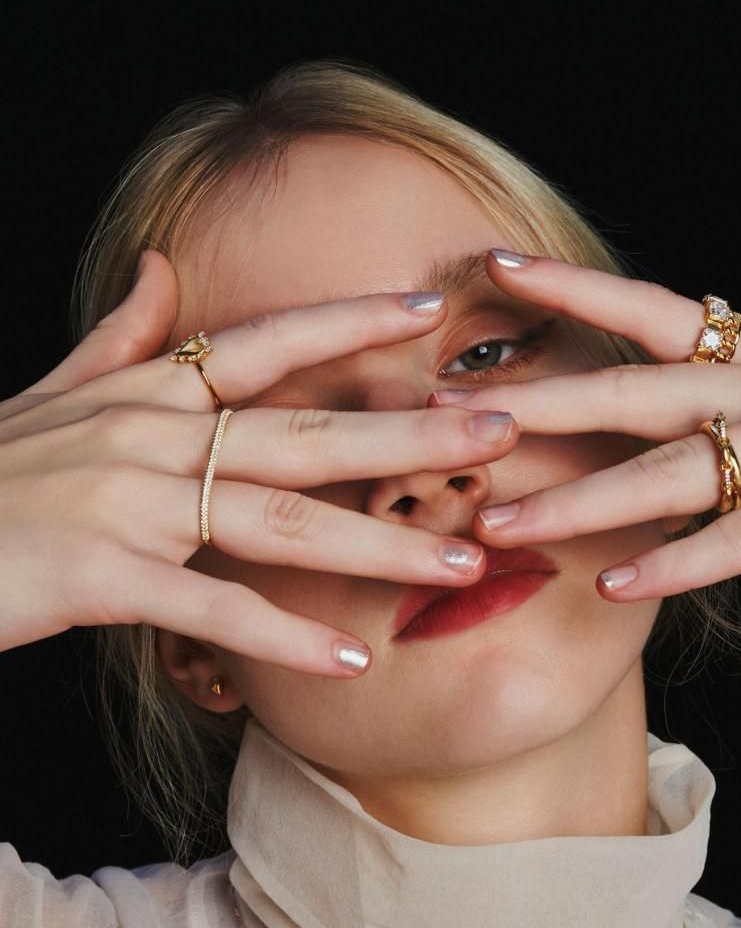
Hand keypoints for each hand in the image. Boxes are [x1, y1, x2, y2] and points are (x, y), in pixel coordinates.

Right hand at [0, 251, 517, 671]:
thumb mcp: (54, 391)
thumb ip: (120, 335)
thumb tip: (161, 265)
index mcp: (146, 390)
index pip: (264, 341)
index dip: (346, 320)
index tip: (425, 307)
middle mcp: (148, 434)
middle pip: (302, 431)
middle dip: (408, 434)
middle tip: (499, 431)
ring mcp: (126, 504)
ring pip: (277, 522)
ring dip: (377, 545)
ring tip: (461, 564)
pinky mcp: (100, 577)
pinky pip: (212, 610)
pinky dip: (285, 639)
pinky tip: (354, 661)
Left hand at [428, 251, 740, 600]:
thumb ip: (721, 402)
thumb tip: (625, 425)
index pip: (646, 309)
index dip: (570, 286)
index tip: (493, 266)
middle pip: (636, 390)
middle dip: (538, 404)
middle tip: (447, 413)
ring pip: (681, 469)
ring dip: (585, 499)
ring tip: (504, 521)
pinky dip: (685, 563)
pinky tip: (622, 587)